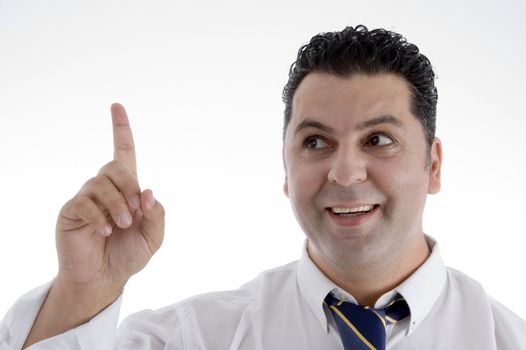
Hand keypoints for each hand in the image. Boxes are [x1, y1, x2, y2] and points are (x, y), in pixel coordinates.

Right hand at [55, 103, 163, 290]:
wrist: (105, 278)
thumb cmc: (129, 255)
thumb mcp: (153, 237)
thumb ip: (157, 215)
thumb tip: (148, 190)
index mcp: (127, 189)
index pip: (123, 152)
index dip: (121, 130)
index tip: (116, 106)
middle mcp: (105, 188)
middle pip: (115, 166)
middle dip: (129, 186)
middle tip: (135, 213)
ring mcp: (87, 198)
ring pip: (101, 182)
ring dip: (117, 204)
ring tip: (122, 226)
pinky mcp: (72, 211)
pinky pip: (84, 202)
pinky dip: (99, 216)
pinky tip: (106, 230)